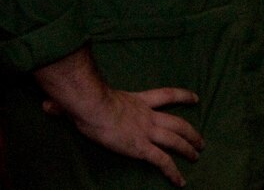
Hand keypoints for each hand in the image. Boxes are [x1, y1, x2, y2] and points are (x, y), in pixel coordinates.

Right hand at [36, 48, 203, 188]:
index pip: (167, 95)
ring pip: (175, 140)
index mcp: (138, 102)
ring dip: (188, 148)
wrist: (95, 107)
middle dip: (191, 132)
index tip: (196, 98)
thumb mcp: (84, 100)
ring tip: (197, 155)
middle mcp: (148, 116)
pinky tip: (181, 181)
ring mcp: (147, 132)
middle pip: (177, 122)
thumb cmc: (88, 101)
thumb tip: (48, 105)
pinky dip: (173, 171)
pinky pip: (162, 161)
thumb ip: (68, 105)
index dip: (183, 96)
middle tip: (201, 140)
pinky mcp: (142, 148)